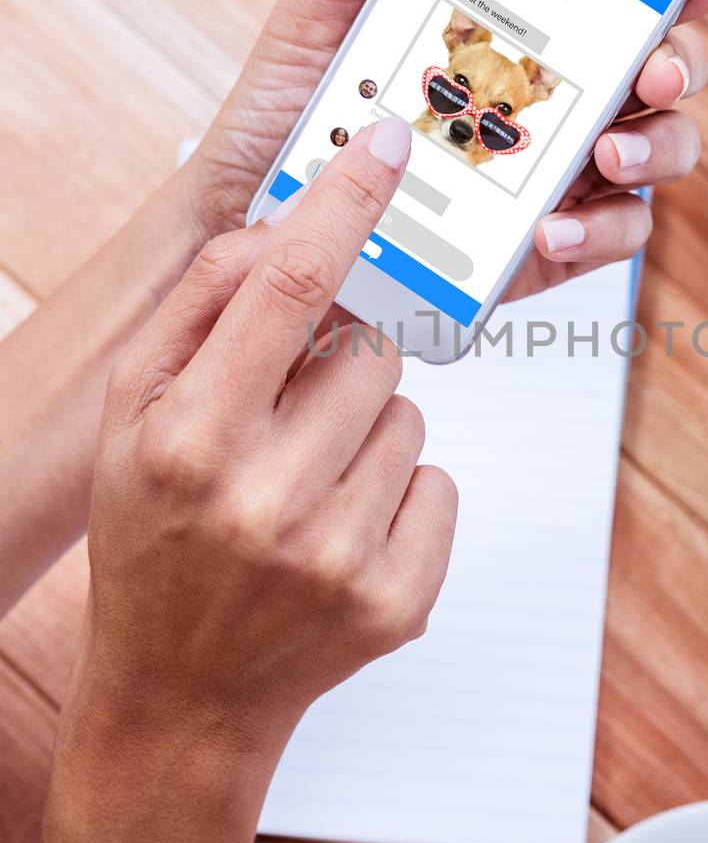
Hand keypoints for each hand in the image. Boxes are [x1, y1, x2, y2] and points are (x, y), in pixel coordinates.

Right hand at [78, 117, 456, 758]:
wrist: (182, 696)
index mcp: (190, 440)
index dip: (344, 204)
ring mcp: (339, 557)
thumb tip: (280, 227)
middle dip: (338, 369)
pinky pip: (440, 483)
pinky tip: (339, 534)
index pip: (286, 287)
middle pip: (367, 353)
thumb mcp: (133, 420)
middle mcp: (265, 499)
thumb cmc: (154, 539)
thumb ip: (198, 312)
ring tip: (305, 489)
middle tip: (286, 427)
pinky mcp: (399, 601)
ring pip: (411, 416)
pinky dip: (401, 495)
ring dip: (368, 433)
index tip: (387, 147)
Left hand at [183, 0, 707, 296]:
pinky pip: (606, 240)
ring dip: (654, 149)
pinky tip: (551, 228)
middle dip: (681, 66)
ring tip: (605, 153)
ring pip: (653, 156)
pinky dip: (598, 232)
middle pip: (657, 77)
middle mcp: (545, 105)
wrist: (249, 230)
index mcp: (511, 38)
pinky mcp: (535, 253)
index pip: (615, 0)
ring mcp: (549, 178)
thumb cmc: (286, 120)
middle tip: (655, 70)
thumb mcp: (318, 17)